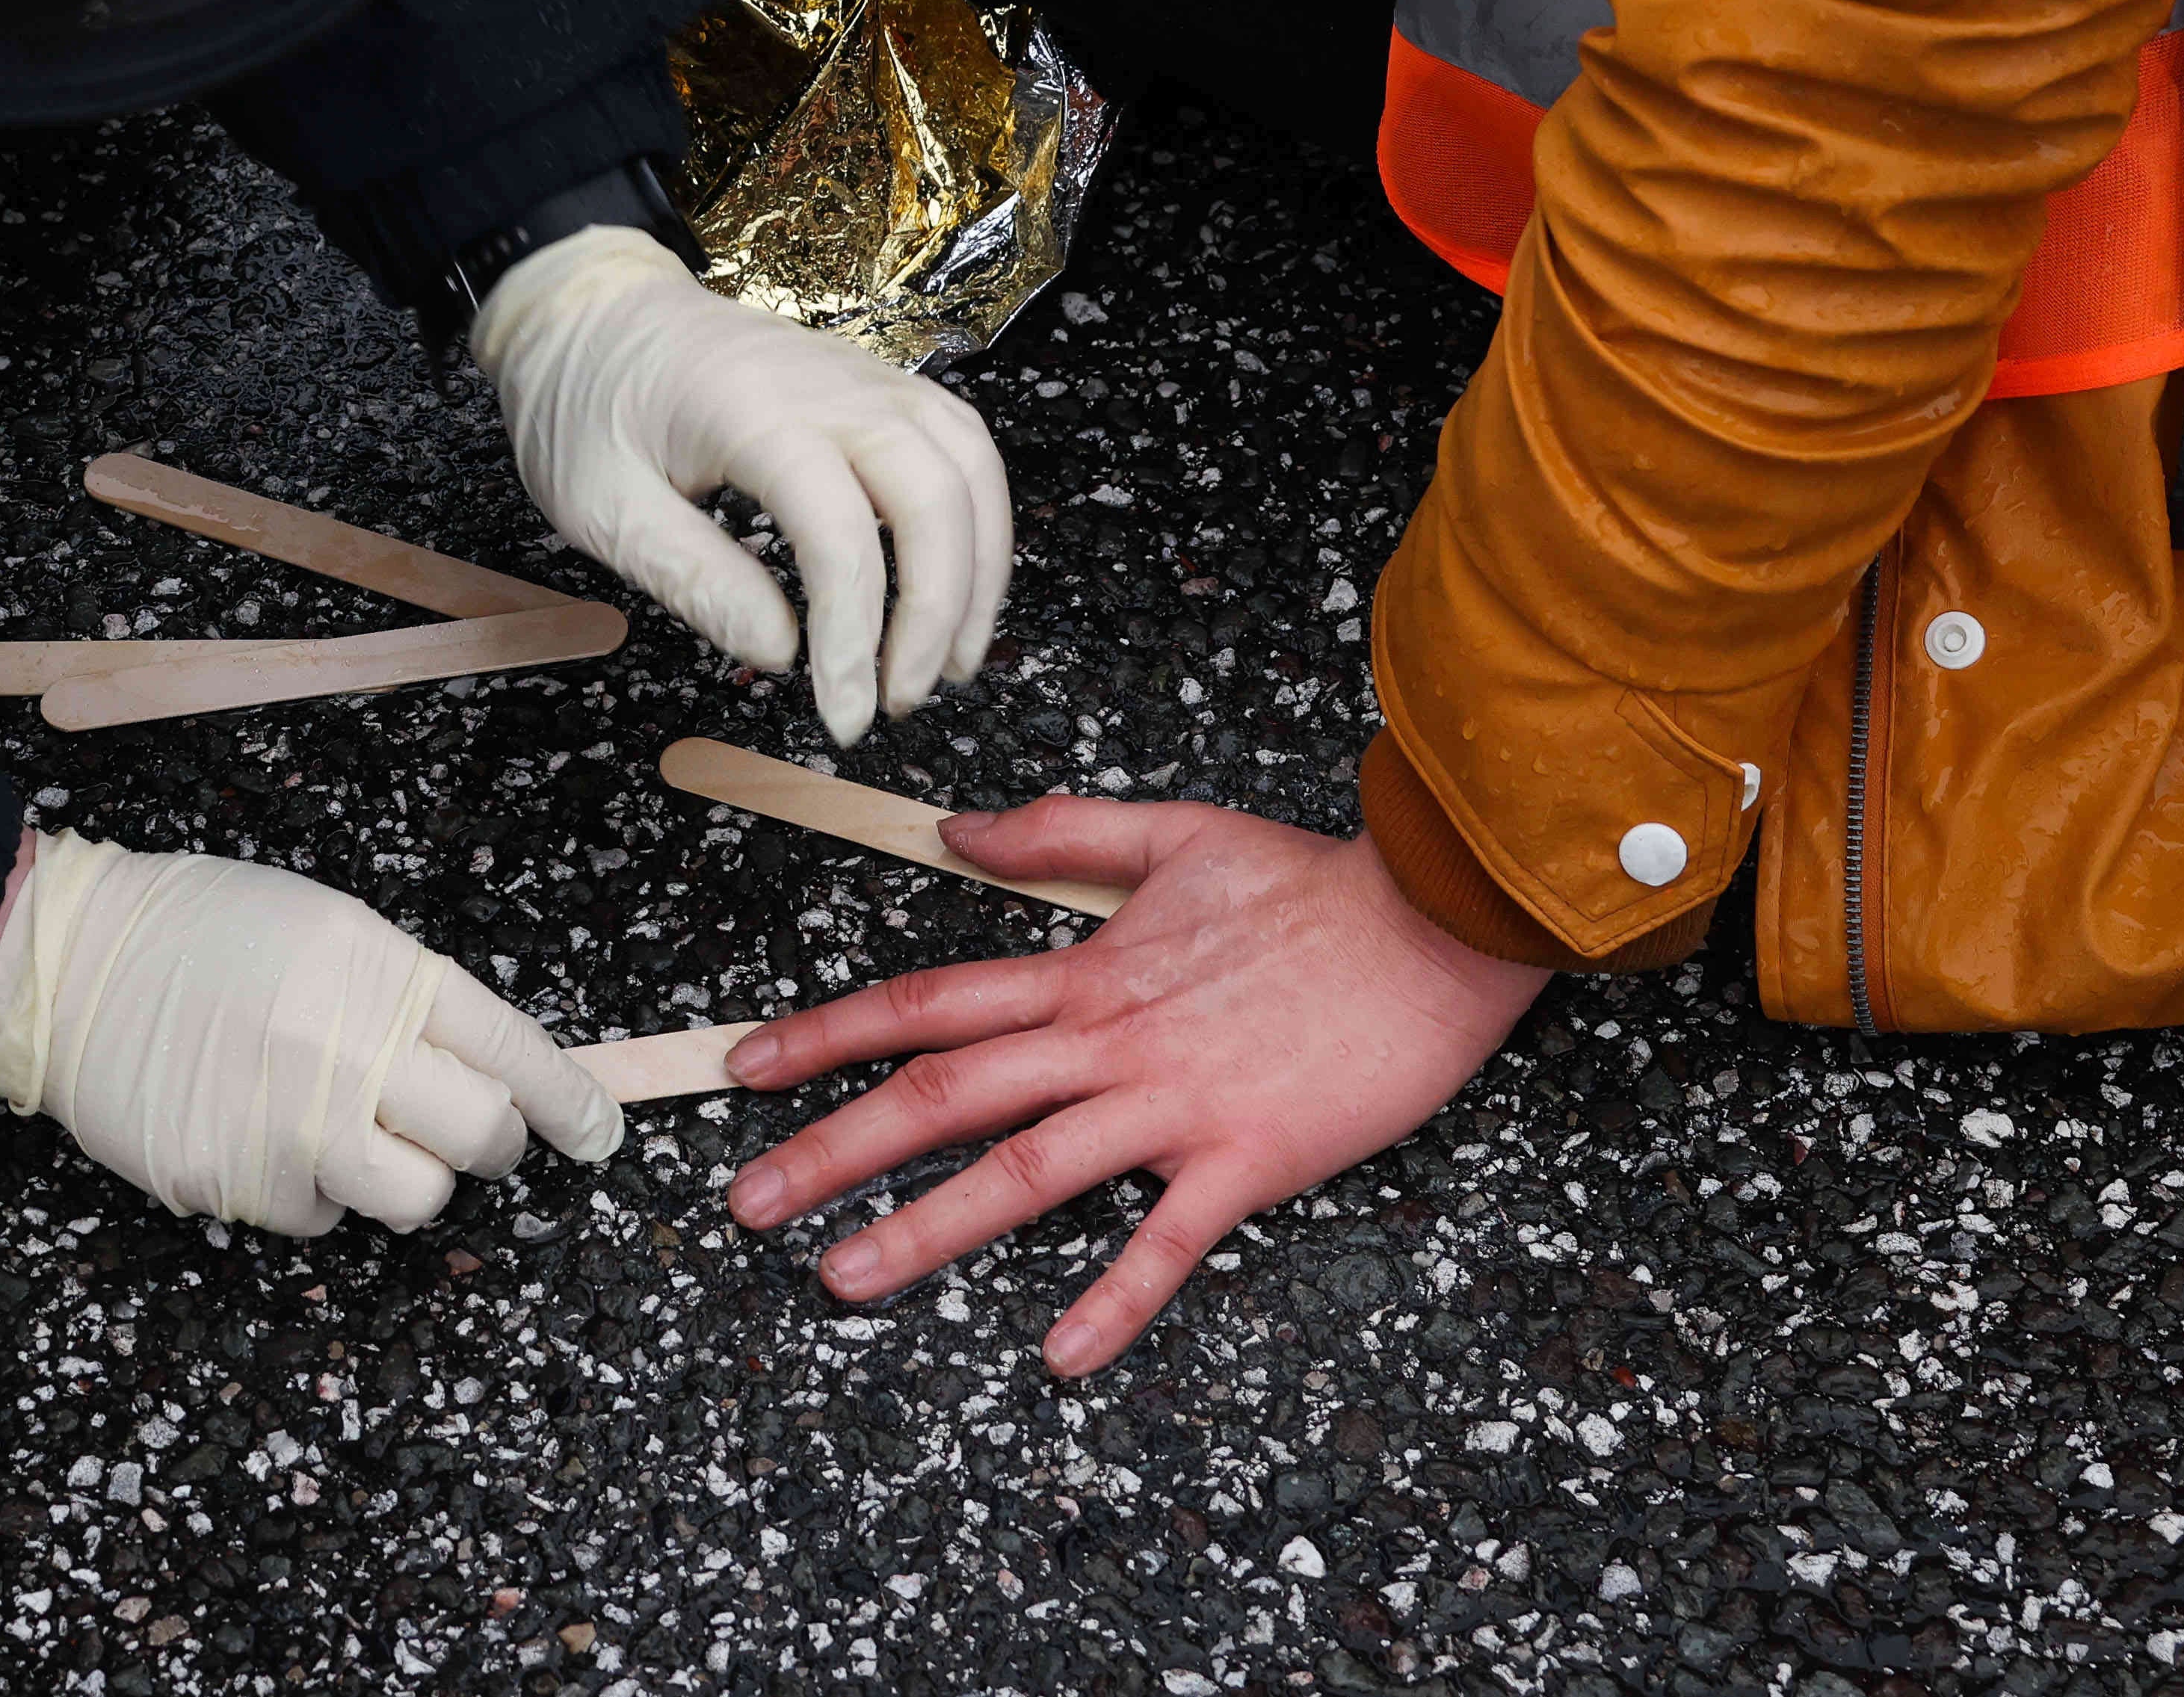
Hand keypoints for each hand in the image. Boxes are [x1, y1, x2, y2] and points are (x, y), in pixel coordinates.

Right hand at [0, 829, 622, 1234]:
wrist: (69, 962)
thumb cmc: (199, 931)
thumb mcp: (325, 927)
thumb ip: (407, 994)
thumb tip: (487, 1069)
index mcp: (379, 971)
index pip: (514, 1050)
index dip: (570, 1103)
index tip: (597, 1134)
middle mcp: (348, 1050)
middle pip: (482, 1136)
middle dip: (489, 1143)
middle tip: (466, 1133)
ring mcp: (293, 1127)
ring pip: (417, 1198)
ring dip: (404, 1176)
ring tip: (346, 1130)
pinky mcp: (239, 1185)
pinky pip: (321, 1217)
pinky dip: (308, 1190)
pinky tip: (262, 1135)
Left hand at [472, 224, 1009, 741]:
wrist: (589, 308)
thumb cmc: (583, 403)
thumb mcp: (598, 503)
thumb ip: (691, 578)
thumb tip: (780, 653)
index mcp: (749, 410)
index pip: (837, 532)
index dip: (853, 634)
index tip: (843, 714)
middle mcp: (827, 384)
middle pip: (931, 493)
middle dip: (936, 610)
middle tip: (901, 700)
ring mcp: (862, 375)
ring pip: (967, 463)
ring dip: (978, 569)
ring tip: (952, 660)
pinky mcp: (876, 383)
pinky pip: (959, 442)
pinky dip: (978, 518)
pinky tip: (957, 582)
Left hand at [716, 795, 1543, 1370]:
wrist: (1437, 921)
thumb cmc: (1314, 884)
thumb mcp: (1175, 832)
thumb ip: (1058, 830)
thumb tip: (956, 831)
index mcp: (1085, 973)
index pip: (925, 1003)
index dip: (828, 1033)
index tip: (748, 1067)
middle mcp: (1108, 1041)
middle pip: (944, 1094)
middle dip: (833, 1147)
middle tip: (746, 1201)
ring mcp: (1174, 1104)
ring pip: (1026, 1171)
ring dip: (928, 1228)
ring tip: (844, 1276)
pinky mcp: (1249, 1158)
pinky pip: (1169, 1240)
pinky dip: (1114, 1299)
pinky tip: (1057, 1353)